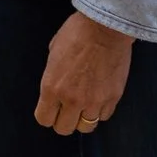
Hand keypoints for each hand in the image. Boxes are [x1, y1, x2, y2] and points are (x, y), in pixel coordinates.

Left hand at [32, 12, 134, 137]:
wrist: (105, 28)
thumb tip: (56, 84)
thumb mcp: (53, 52)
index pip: (44, 119)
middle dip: (64, 120)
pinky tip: (99, 97)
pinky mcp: (112, 98)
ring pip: (86, 127)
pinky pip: (104, 116)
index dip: (47, 115)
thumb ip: (53, 75)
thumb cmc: (76, 33)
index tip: (51, 109)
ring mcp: (94, 101)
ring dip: (83, 117)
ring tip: (85, 105)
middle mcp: (71, 99)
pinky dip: (100, 110)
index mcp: (51, 88)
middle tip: (68, 109)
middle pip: (63, 129)